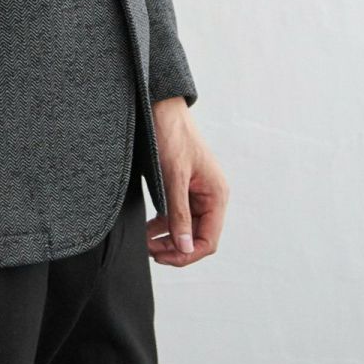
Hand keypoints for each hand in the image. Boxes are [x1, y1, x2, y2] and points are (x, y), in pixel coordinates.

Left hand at [146, 97, 228, 265]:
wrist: (161, 107)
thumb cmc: (172, 135)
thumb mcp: (173, 176)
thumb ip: (178, 213)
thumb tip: (185, 248)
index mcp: (217, 195)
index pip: (208, 241)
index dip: (186, 254)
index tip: (161, 257)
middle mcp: (211, 196)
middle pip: (197, 236)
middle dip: (174, 247)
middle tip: (148, 250)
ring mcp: (197, 192)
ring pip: (186, 227)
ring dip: (167, 238)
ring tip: (146, 242)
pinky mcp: (184, 187)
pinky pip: (177, 214)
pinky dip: (164, 224)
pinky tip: (148, 229)